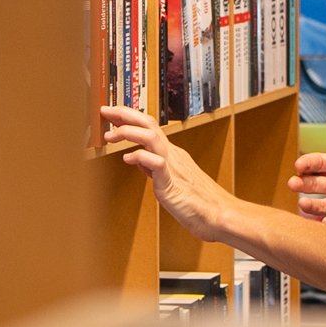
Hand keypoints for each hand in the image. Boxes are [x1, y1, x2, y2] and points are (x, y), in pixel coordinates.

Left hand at [102, 105, 235, 236]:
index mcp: (173, 154)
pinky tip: (128, 159)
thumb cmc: (199, 203)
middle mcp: (173, 155)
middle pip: (149, 124)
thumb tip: (140, 160)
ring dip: (128, 132)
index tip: (112, 114)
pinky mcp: (172, 183)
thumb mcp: (170, 181)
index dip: (129, 117)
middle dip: (125, 114)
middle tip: (106, 111)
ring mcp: (174, 167)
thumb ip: (155, 169)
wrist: (220, 216)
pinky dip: (140, 157)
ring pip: (151, 137)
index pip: (149, 127)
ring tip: (110, 136)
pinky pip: (157, 163)